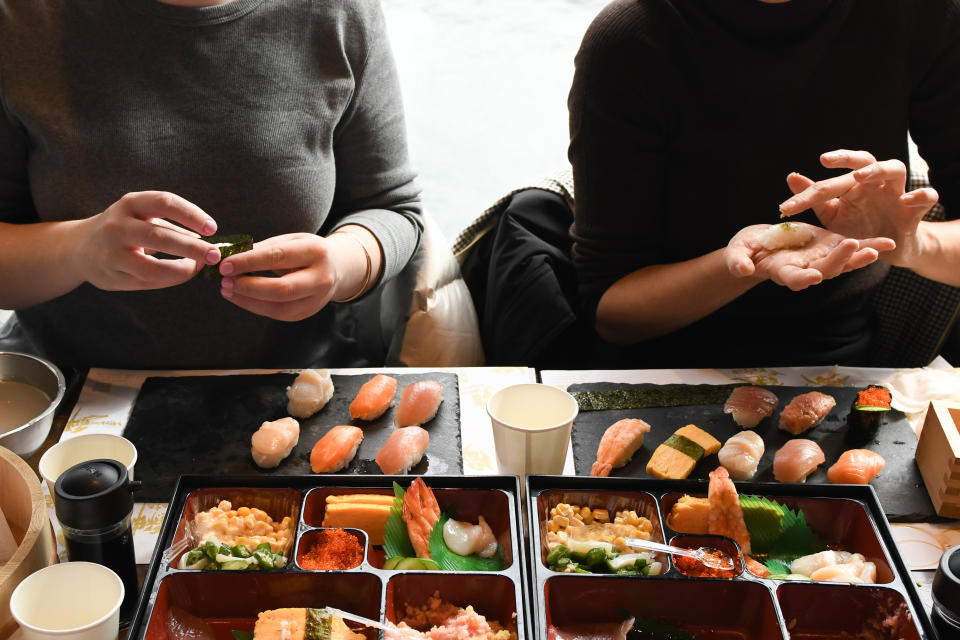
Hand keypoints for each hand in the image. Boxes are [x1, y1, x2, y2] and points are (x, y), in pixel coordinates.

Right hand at [77, 191, 219, 290]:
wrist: (79, 248)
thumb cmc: (124, 229)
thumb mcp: (141, 215)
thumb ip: (171, 225)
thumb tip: (206, 240)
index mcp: (129, 203)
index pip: (165, 202)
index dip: (192, 214)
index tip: (212, 228)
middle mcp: (117, 225)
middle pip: (160, 236)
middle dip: (193, 248)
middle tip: (215, 255)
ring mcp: (112, 253)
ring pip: (153, 267)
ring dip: (183, 270)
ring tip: (198, 267)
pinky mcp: (111, 276)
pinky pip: (148, 282)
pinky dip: (170, 279)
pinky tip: (182, 274)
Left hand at [218, 233, 344, 320]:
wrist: (336, 268)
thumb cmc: (306, 251)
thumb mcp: (291, 241)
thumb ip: (264, 249)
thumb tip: (230, 256)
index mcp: (316, 252)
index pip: (278, 257)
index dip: (249, 262)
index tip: (225, 264)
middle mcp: (321, 278)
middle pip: (282, 288)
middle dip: (249, 286)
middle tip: (225, 280)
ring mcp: (316, 299)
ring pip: (279, 306)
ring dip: (248, 300)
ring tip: (227, 290)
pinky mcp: (307, 312)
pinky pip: (278, 313)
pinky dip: (255, 306)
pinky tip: (240, 297)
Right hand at [725, 223, 894, 290]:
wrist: (759, 245)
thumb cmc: (745, 250)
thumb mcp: (737, 252)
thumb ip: (738, 261)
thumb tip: (741, 269)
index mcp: (782, 271)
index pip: (793, 279)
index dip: (803, 279)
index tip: (812, 276)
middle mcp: (805, 270)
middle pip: (824, 270)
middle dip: (839, 261)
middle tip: (851, 247)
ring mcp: (820, 261)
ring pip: (843, 263)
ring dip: (859, 257)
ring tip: (877, 249)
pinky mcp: (829, 248)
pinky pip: (851, 250)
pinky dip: (869, 247)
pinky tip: (887, 243)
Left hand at [778, 150, 938, 266]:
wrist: (890, 248)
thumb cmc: (859, 226)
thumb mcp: (833, 215)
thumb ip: (815, 199)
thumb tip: (792, 176)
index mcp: (853, 184)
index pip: (831, 180)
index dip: (808, 191)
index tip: (786, 206)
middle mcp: (874, 183)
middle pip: (865, 160)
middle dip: (846, 158)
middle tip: (825, 160)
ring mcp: (897, 193)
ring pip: (894, 168)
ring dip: (878, 169)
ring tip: (861, 176)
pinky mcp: (916, 210)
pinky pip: (927, 196)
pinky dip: (920, 195)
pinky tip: (907, 199)